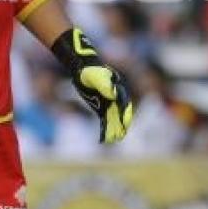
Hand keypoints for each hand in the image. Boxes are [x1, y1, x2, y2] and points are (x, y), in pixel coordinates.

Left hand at [51, 28, 133, 142]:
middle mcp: (115, 97)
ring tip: (113, 139)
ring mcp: (109, 103)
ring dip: (114, 129)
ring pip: (113, 118)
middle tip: (120, 135)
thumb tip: (114, 95)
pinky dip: (105, 128)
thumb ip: (105, 85)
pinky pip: (105, 119)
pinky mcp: (101, 107)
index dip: (124, 114)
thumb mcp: (96, 76)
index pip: (123, 104)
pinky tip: (103, 137)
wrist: (83, 68)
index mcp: (117, 89)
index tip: (124, 124)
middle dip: (121, 125)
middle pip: (120, 113)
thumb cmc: (90, 71)